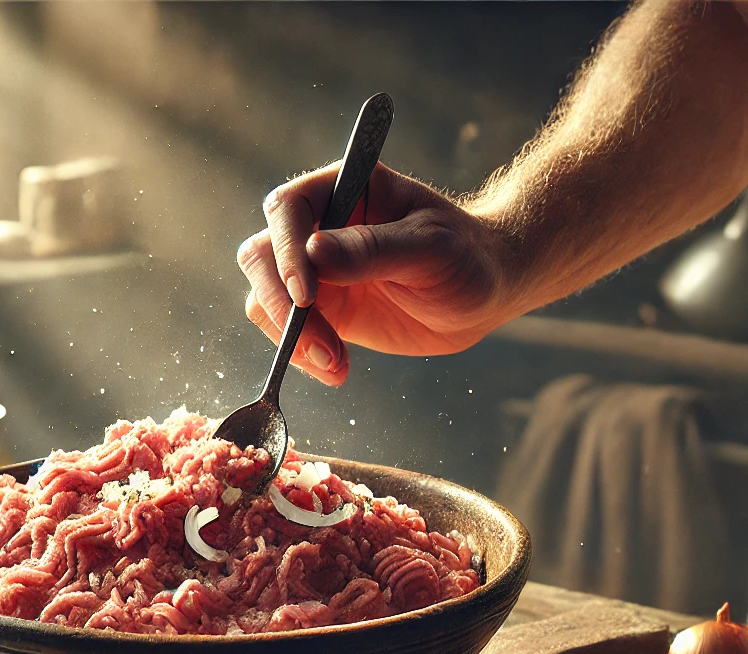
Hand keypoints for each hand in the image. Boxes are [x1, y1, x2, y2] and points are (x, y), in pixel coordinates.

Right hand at [236, 161, 525, 385]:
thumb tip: (313, 252)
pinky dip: (301, 355)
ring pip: (265, 297)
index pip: (288, 210)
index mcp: (344, 190)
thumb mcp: (429, 248)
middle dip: (281, 304)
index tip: (308, 296)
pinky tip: (337, 370)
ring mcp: (315, 269)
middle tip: (319, 344)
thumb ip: (372, 249)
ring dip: (290, 337)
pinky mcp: (321, 308)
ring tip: (335, 363)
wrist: (485, 291)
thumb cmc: (466, 255)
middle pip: (261, 256)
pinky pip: (286, 332)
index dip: (286, 251)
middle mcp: (319, 226)